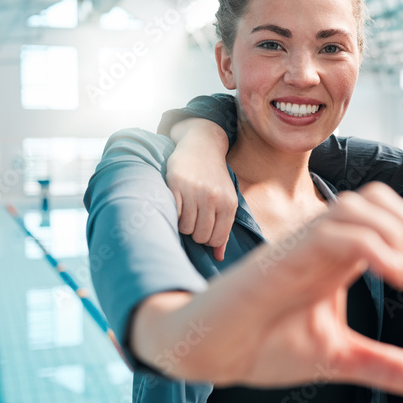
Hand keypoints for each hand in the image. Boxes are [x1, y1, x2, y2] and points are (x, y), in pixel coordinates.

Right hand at [132, 183, 402, 398]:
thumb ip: (386, 366)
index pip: (387, 215)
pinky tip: (395, 276)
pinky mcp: (286, 254)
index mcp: (337, 257)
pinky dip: (375, 245)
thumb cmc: (264, 346)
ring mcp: (302, 243)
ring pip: (360, 204)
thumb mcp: (340, 358)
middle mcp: (322, 241)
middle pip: (378, 197)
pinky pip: (337, 230)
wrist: (212, 350)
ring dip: (397, 232)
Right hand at [167, 118, 235, 259]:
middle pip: (200, 236)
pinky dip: (174, 214)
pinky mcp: (176, 185)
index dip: (207, 239)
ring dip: (183, 224)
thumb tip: (219, 257)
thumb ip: (223, 229)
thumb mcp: (226, 200)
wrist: (202, 145)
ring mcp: (194, 191)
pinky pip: (174, 214)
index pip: (216, 239)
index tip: (204, 229)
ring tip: (185, 211)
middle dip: (195, 233)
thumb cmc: (214, 178)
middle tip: (194, 219)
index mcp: (228, 204)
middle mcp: (213, 198)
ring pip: (185, 228)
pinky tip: (177, 205)